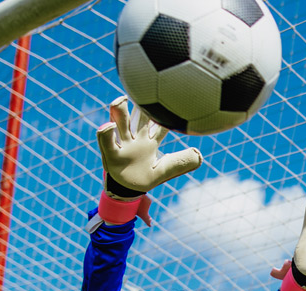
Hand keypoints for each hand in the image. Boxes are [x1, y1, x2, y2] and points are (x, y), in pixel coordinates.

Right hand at [93, 96, 200, 225]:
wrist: (127, 189)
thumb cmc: (146, 177)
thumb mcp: (164, 171)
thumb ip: (179, 163)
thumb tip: (200, 155)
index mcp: (149, 141)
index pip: (159, 122)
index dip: (166, 110)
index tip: (173, 94)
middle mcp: (136, 138)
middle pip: (139, 117)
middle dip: (141, 102)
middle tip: (145, 86)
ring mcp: (123, 144)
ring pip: (121, 123)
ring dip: (119, 111)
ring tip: (121, 100)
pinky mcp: (111, 155)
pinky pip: (106, 142)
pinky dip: (106, 133)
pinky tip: (108, 126)